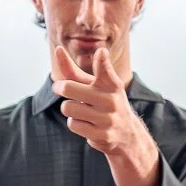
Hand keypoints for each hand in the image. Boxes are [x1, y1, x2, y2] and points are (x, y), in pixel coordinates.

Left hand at [51, 45, 160, 185]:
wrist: (127, 134)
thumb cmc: (105, 103)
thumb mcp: (95, 85)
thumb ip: (74, 71)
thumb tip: (58, 50)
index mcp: (111, 83)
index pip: (105, 69)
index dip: (102, 60)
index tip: (101, 52)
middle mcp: (111, 99)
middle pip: (68, 88)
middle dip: (60, 88)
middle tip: (59, 88)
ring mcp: (108, 118)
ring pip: (68, 108)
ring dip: (68, 109)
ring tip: (80, 110)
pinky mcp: (103, 135)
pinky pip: (73, 124)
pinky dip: (75, 123)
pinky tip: (86, 123)